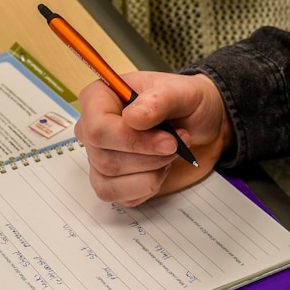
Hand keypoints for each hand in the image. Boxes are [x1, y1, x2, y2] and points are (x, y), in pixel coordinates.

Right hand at [75, 73, 230, 204]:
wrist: (198, 122)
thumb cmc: (185, 102)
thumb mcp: (182, 92)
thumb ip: (159, 100)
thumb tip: (133, 119)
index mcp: (98, 98)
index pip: (96, 129)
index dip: (132, 140)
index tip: (168, 141)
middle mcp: (91, 129)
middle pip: (105, 159)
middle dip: (149, 158)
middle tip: (177, 145)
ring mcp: (98, 158)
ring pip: (110, 182)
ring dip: (151, 173)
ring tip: (170, 153)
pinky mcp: (111, 182)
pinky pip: (122, 197)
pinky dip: (149, 186)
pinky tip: (161, 168)